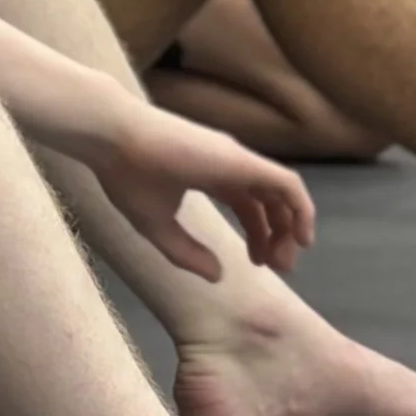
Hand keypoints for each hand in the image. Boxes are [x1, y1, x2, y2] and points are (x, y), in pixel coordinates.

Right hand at [89, 103, 314, 278]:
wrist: (113, 138)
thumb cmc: (128, 176)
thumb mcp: (156, 226)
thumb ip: (186, 253)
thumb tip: (219, 276)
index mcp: (209, 175)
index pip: (248, 204)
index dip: (258, 235)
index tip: (258, 263)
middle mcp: (230, 165)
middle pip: (269, 201)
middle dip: (279, 235)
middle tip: (281, 268)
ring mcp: (238, 160)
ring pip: (283, 193)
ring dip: (292, 226)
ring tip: (287, 259)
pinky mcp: (242, 160)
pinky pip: (287, 184)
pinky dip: (301, 208)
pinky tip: (301, 235)